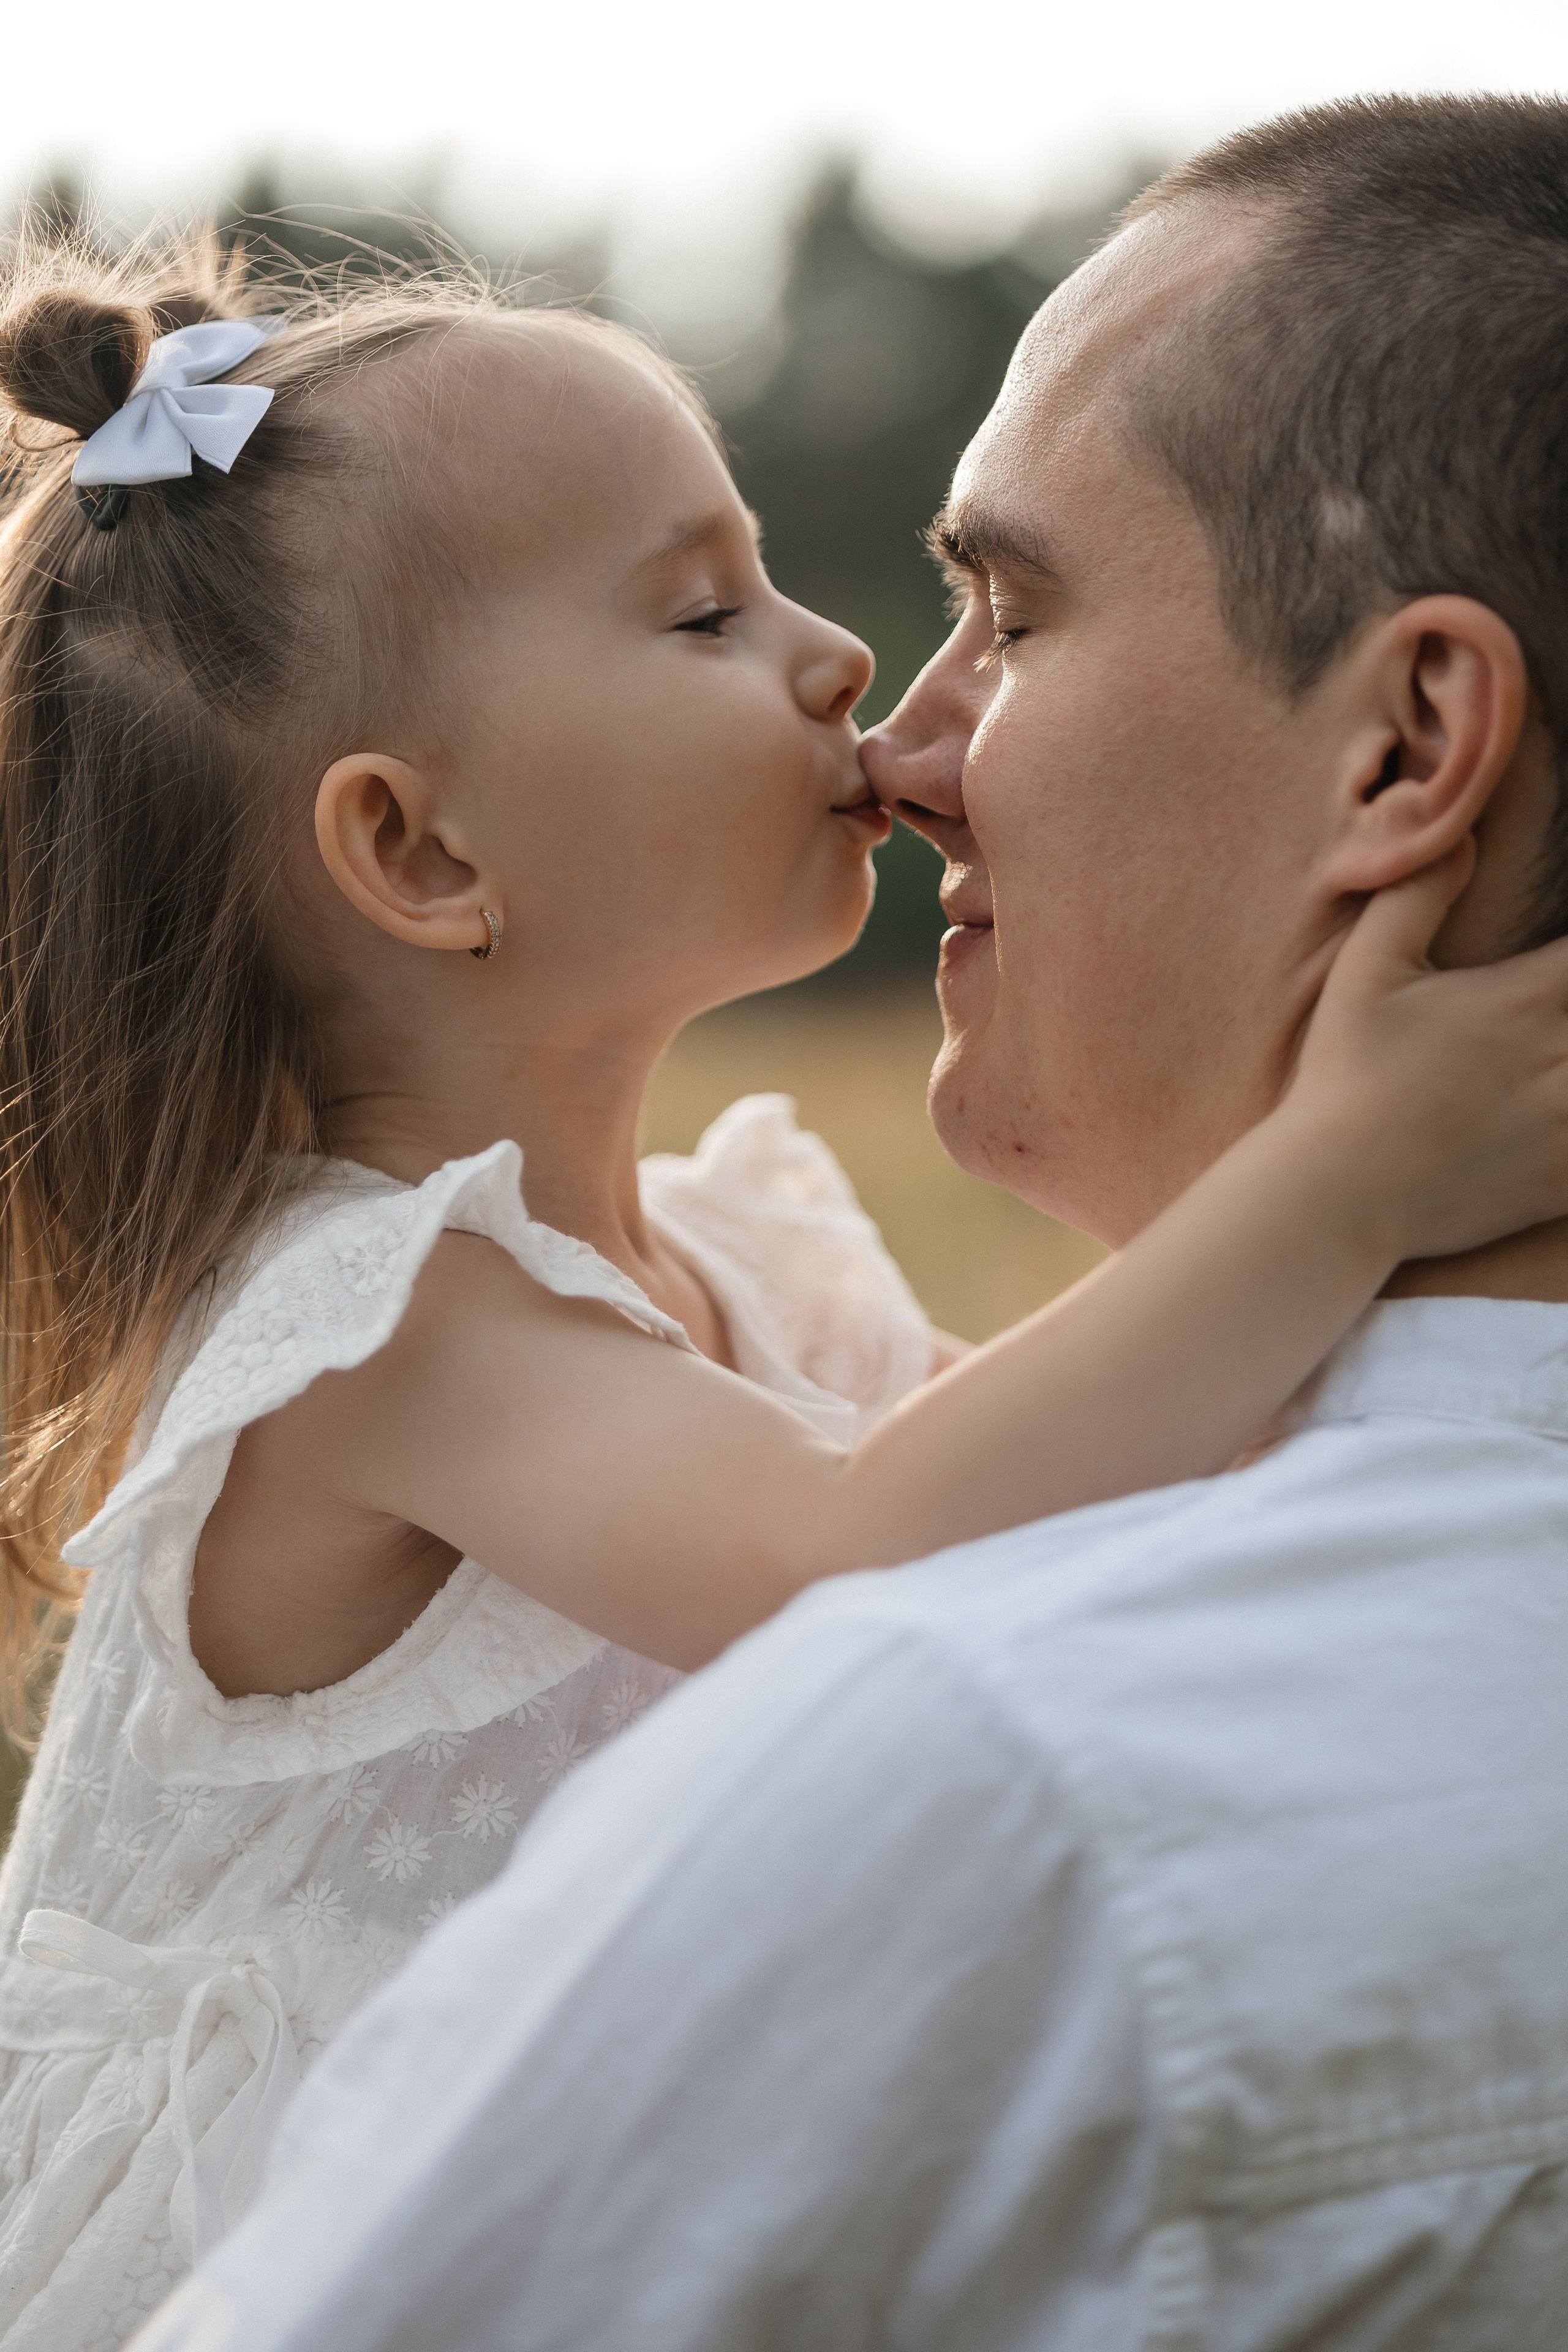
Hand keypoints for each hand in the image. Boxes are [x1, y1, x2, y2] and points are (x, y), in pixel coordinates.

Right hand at [1283, 840, 1567, 1262]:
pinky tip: (1564, 1114)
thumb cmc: (1346, 1076)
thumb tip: (1455, 830)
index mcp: (1523, 1001)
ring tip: (1566, 1054)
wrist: (1336, 1193)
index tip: (1567, 966)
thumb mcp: (1367, 970)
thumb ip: (1418, 894)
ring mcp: (1563, 1126)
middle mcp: (1556, 1061)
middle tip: (1563, 1005)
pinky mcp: (1560, 1181)